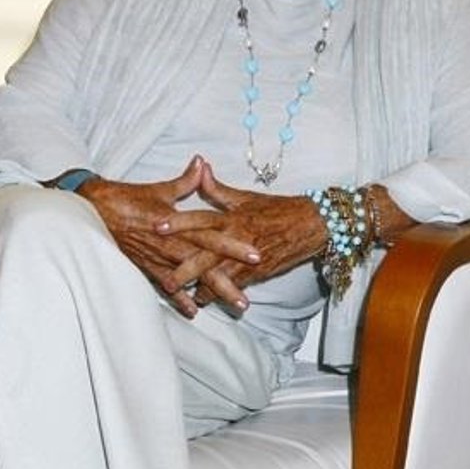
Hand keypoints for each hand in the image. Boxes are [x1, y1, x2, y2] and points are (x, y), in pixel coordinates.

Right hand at [77, 157, 260, 316]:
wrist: (90, 212)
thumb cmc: (124, 199)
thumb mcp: (158, 190)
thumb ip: (184, 182)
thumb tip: (201, 163)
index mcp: (175, 224)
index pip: (210, 236)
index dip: (232, 246)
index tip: (256, 255)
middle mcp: (168, 244)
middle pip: (203, 266)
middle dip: (225, 282)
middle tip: (245, 300)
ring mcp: (156, 258)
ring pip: (188, 280)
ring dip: (209, 293)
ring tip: (230, 307)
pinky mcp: (145, 266)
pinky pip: (165, 285)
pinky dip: (179, 299)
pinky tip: (193, 311)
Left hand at [159, 162, 325, 303]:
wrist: (310, 226)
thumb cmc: (277, 209)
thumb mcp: (246, 197)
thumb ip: (219, 189)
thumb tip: (201, 168)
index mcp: (233, 217)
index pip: (202, 219)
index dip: (180, 222)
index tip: (158, 226)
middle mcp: (239, 239)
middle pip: (207, 256)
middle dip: (185, 270)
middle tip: (166, 281)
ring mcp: (249, 258)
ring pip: (221, 276)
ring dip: (201, 288)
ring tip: (182, 295)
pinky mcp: (260, 272)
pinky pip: (237, 285)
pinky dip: (222, 293)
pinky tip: (207, 300)